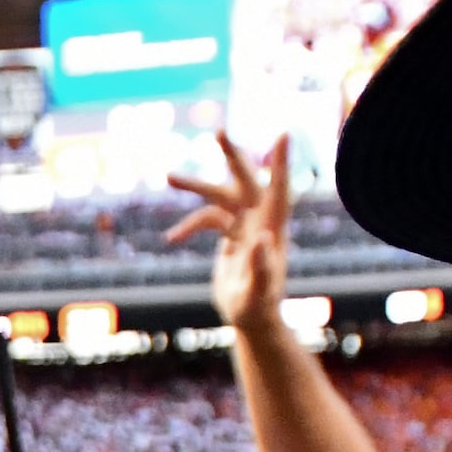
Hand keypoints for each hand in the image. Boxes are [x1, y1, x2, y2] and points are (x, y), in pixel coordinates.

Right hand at [165, 134, 292, 331]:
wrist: (251, 320)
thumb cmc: (258, 309)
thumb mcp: (258, 292)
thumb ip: (262, 266)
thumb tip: (262, 238)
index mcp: (273, 228)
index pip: (279, 190)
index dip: (281, 163)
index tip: (283, 134)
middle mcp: (261, 221)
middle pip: (246, 181)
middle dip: (232, 156)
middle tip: (219, 132)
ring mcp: (245, 226)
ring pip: (219, 197)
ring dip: (195, 186)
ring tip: (168, 176)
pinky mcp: (231, 235)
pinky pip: (206, 220)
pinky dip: (187, 227)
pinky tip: (170, 240)